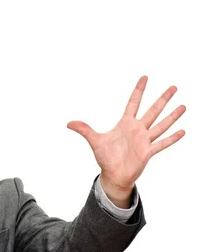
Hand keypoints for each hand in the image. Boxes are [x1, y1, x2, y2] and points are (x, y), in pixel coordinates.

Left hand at [66, 76, 185, 201]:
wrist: (113, 174)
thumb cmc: (105, 157)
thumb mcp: (95, 141)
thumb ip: (84, 130)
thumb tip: (68, 123)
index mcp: (125, 124)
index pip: (133, 103)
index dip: (139, 90)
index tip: (145, 77)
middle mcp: (137, 129)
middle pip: (153, 110)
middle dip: (162, 99)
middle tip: (173, 87)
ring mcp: (144, 140)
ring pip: (161, 125)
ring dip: (172, 116)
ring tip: (183, 106)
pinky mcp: (148, 152)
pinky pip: (162, 143)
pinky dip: (172, 138)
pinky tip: (183, 131)